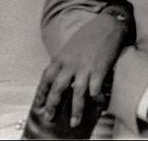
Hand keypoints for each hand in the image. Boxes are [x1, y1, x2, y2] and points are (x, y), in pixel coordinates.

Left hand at [30, 9, 127, 127]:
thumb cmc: (90, 33)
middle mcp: (70, 64)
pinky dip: (95, 100)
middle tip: (49, 117)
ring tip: (74, 122)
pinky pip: (95, 90)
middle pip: (57, 89)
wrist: (108, 24)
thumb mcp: (71, 45)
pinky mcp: (99, 70)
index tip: (39, 103)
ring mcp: (85, 68)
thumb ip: (65, 60)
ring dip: (75, 110)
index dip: (41, 92)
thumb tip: (61, 74)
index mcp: (61, 57)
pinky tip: (97, 106)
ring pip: (76, 93)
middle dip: (52, 105)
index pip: (46, 77)